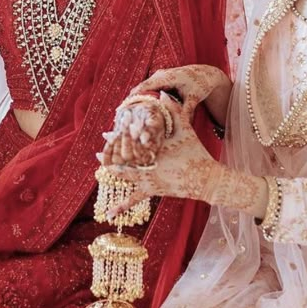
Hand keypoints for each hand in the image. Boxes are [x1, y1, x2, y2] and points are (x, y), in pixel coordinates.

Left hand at [104, 106, 267, 220]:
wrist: (206, 178)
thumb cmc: (195, 151)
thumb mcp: (185, 128)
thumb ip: (173, 110)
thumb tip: (162, 93)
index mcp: (154, 149)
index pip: (130, 142)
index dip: (117, 137)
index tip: (106, 131)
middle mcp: (149, 165)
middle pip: (124, 158)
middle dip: (111, 152)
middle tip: (100, 148)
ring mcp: (149, 179)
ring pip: (125, 175)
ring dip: (112, 169)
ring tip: (100, 164)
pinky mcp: (152, 191)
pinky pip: (134, 199)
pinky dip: (121, 206)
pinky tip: (109, 214)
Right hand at [128, 64, 229, 116]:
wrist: (205, 75)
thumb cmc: (200, 85)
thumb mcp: (194, 98)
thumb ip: (186, 111)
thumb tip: (182, 125)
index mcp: (167, 77)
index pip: (145, 87)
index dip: (133, 97)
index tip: (123, 109)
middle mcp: (160, 75)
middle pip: (140, 88)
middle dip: (131, 101)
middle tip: (120, 116)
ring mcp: (159, 76)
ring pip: (143, 89)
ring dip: (135, 100)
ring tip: (124, 115)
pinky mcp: (160, 81)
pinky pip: (148, 90)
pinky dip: (142, 99)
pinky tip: (136, 110)